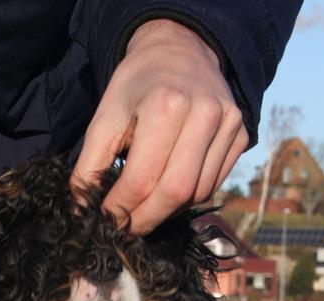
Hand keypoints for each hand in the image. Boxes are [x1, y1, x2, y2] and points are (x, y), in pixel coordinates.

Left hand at [72, 19, 247, 233]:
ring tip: (143, 211)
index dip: (120, 208)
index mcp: (166, 105)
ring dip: (167, 212)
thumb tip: (82, 209)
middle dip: (145, 220)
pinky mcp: (241, 135)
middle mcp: (205, 114)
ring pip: (198, 192)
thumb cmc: (137, 85)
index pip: (142, 178)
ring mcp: (229, 125)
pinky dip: (188, 199)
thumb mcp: (105, 116)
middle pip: (176, 191)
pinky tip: (167, 194)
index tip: (103, 220)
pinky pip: (214, 183)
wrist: (180, 49)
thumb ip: (90, 164)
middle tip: (124, 229)